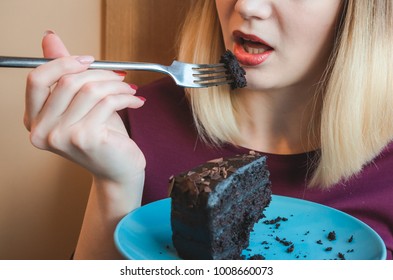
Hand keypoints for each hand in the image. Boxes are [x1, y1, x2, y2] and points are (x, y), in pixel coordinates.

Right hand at [24, 31, 145, 185]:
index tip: (89, 60)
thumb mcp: (80, 103)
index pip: (36, 79)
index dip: (64, 63)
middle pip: (67, 81)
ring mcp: (62, 136)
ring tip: (130, 90)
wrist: (118, 170)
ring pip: (90, 90)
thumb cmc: (101, 137)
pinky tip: (135, 102)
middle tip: (119, 77)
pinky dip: (126, 97)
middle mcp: (42, 131)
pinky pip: (108, 102)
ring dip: (117, 86)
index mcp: (35, 120)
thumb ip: (63, 74)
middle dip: (100, 74)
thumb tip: (49, 38)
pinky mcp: (86, 138)